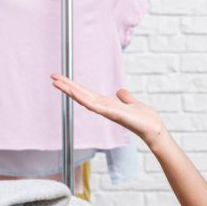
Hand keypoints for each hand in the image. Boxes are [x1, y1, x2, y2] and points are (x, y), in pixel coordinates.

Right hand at [50, 74, 169, 149]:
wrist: (154, 129)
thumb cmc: (145, 119)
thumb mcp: (133, 103)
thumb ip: (126, 97)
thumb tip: (120, 91)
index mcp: (108, 104)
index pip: (88, 93)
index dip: (75, 86)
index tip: (63, 79)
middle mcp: (104, 108)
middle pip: (82, 95)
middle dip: (67, 86)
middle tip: (52, 76)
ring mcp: (106, 111)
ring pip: (84, 99)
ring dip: (70, 90)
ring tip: (56, 82)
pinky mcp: (112, 114)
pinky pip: (95, 105)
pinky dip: (83, 98)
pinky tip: (74, 91)